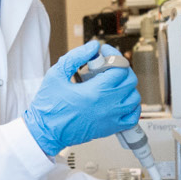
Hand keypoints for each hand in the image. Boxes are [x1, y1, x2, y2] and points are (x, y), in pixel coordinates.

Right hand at [23, 41, 139, 156]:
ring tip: (112, 82)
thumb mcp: (56, 74)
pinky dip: (132, 106)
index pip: (119, 68)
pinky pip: (133, 117)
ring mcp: (111, 119)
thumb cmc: (48, 106)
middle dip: (121, 68)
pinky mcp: (110, 128)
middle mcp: (107, 106)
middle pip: (130, 80)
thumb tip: (93, 47)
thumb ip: (76, 57)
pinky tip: (120, 100)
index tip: (104, 52)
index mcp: (95, 92)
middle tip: (108, 66)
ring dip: (127, 86)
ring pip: (134, 98)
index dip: (114, 55)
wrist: (46, 132)